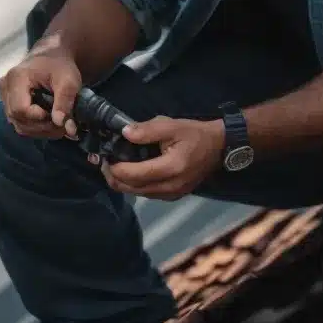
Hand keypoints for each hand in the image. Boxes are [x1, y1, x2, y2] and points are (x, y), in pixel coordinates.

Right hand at [0, 47, 82, 140]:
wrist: (51, 57)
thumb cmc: (60, 66)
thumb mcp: (69, 80)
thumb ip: (65, 101)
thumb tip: (62, 125)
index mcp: (16, 77)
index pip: (20, 109)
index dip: (40, 118)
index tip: (60, 117)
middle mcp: (5, 88)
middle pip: (19, 119)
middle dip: (44, 127)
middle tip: (66, 124)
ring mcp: (4, 97)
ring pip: (20, 125)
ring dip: (42, 130)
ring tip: (61, 124)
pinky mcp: (9, 104)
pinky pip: (21, 124)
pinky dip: (38, 128)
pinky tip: (52, 122)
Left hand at [99, 116, 224, 200]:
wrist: (218, 147)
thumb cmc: (195, 134)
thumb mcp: (172, 125)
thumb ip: (147, 130)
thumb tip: (124, 133)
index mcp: (170, 168)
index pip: (133, 174)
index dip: (114, 167)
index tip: (104, 156)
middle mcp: (170, 187)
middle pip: (131, 188)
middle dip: (113, 177)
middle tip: (103, 162)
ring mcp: (172, 195)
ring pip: (137, 193)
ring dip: (122, 182)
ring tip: (114, 166)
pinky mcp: (173, 197)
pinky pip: (146, 194)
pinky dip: (134, 185)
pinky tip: (130, 172)